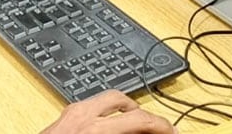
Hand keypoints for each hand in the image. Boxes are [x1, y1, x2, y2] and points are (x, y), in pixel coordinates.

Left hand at [41, 91, 175, 133]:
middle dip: (143, 115)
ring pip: (104, 101)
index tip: (171, 132)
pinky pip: (87, 108)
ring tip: (134, 127)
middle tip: (155, 129)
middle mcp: (82, 115)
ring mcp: (69, 114)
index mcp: (96, 129)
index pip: (140, 119)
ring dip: (123, 112)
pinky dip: (103, 115)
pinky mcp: (59, 119)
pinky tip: (109, 130)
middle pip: (123, 102)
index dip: (162, 126)